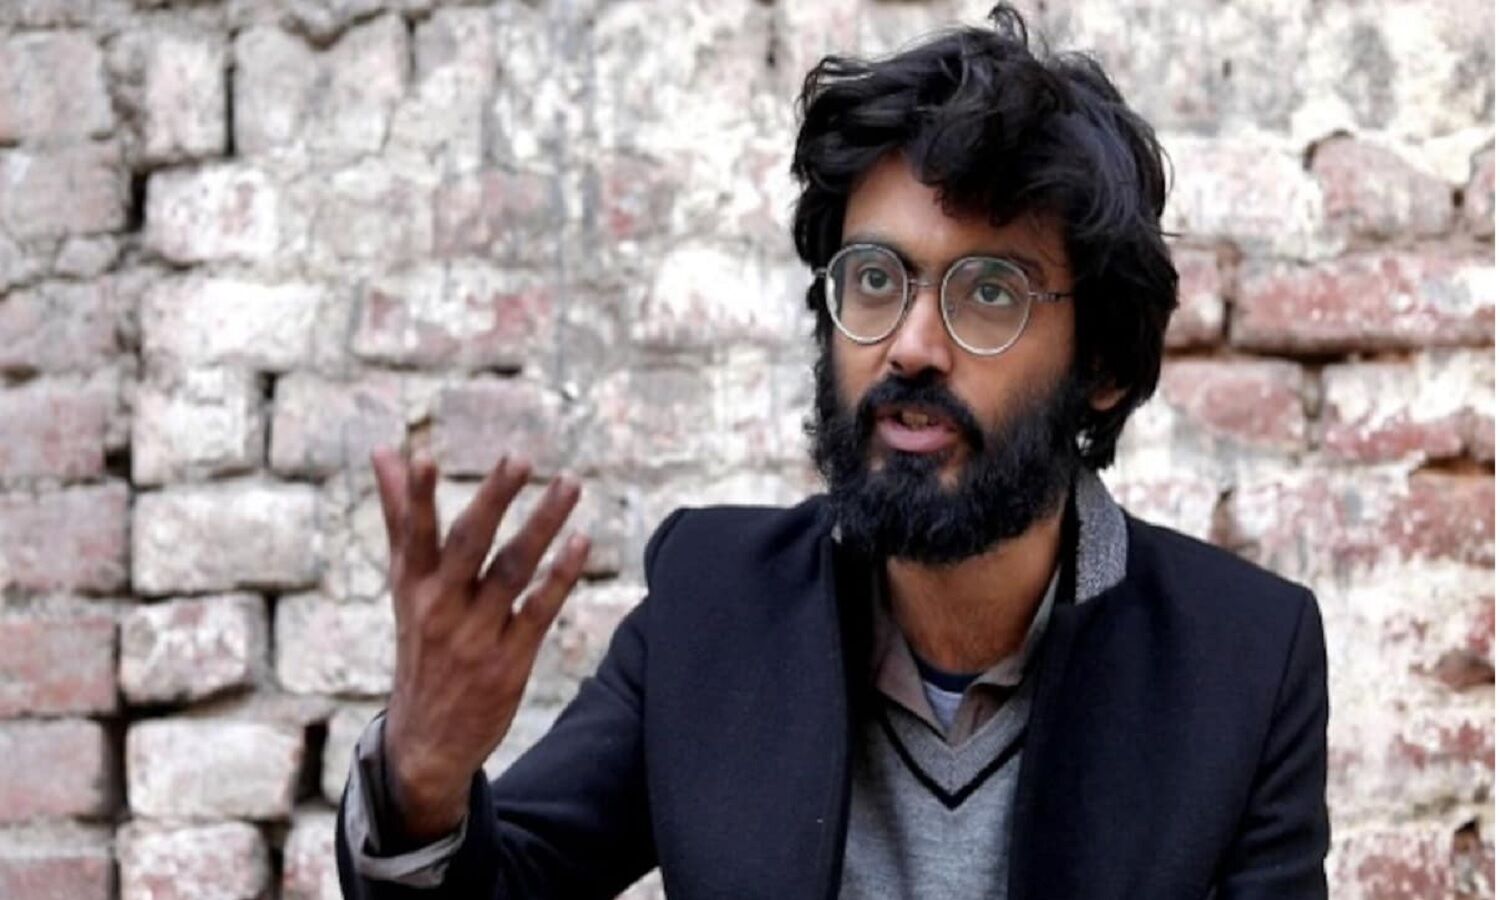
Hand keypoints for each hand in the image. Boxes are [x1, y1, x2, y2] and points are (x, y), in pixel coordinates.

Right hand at [370, 447, 590, 840]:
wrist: (426, 740)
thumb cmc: (420, 642)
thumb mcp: (404, 583)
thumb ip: (398, 514)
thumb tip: (383, 450)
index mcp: (413, 585)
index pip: (412, 535)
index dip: (415, 498)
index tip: (422, 457)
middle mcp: (441, 607)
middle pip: (468, 545)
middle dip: (493, 500)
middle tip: (519, 458)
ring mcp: (477, 634)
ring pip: (512, 570)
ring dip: (543, 525)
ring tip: (569, 484)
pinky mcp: (510, 659)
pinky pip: (539, 610)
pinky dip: (561, 576)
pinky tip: (582, 542)